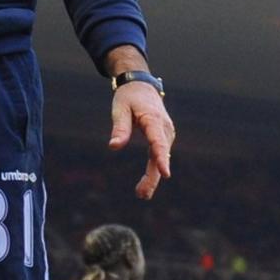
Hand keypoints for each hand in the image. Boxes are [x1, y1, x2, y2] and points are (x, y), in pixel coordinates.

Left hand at [109, 81, 173, 199]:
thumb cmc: (129, 97)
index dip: (162, 159)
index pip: (159, 142)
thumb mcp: (120, 109)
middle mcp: (164, 129)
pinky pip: (159, 156)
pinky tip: (146, 185)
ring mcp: (165, 134)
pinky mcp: (163, 138)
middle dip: (153, 176)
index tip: (165, 174)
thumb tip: (113, 147)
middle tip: (141, 194)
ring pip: (160, 158)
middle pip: (160, 156)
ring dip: (153, 177)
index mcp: (154, 120)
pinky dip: (154, 170)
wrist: (141, 86)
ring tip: (141, 194)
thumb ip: (119, 128)